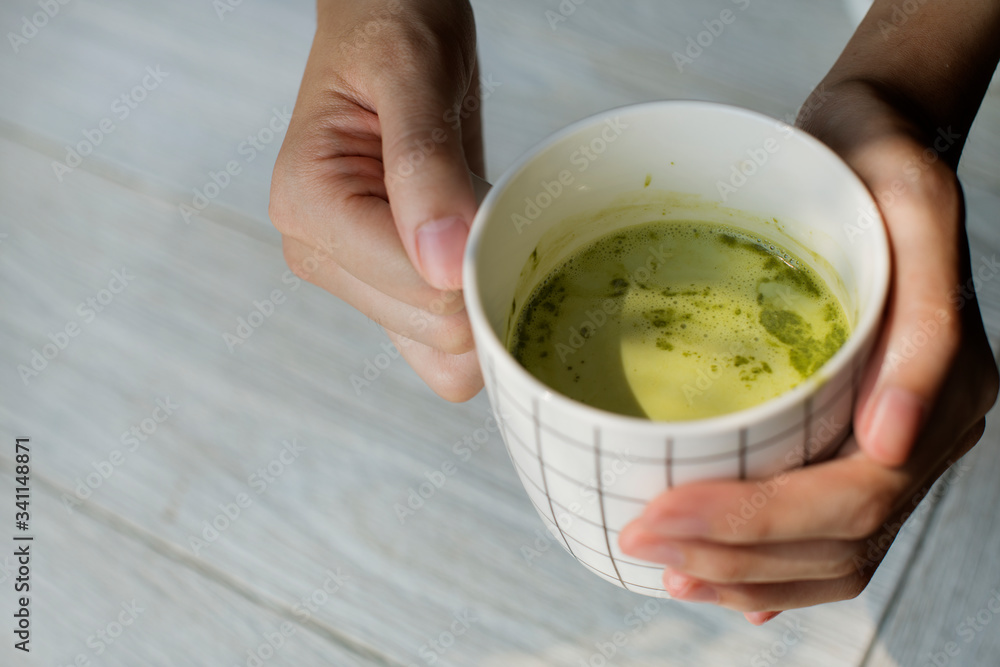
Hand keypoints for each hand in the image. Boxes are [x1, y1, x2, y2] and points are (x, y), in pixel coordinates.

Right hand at [269, 0, 483, 400]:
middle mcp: (319, 251)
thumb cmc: (391, 24)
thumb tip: (444, 265)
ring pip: (443, 351)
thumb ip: (424, 164)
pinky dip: (478, 310)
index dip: (480, 260)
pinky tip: (484, 252)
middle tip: (495, 205)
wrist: (387, 17)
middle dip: (487, 278)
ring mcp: (352, 274)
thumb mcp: (413, 71)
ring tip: (485, 221)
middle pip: (437, 332)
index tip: (497, 205)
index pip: (422, 293)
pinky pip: (439, 345)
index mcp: (310, 206)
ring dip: (487, 296)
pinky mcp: (384, 283)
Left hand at [619, 79, 997, 622]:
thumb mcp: (911, 207)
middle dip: (732, 555)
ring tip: (669, 568)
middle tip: (641, 542)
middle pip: (838, 540)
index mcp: (946, 387)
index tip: (658, 515)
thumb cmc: (877, 166)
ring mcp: (893, 440)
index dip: (752, 523)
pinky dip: (770, 562)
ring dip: (747, 574)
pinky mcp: (854, 435)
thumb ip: (924, 319)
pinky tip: (718, 571)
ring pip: (833, 553)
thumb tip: (888, 441)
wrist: (866, 146)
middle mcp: (923, 429)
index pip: (853, 495)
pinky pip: (826, 529)